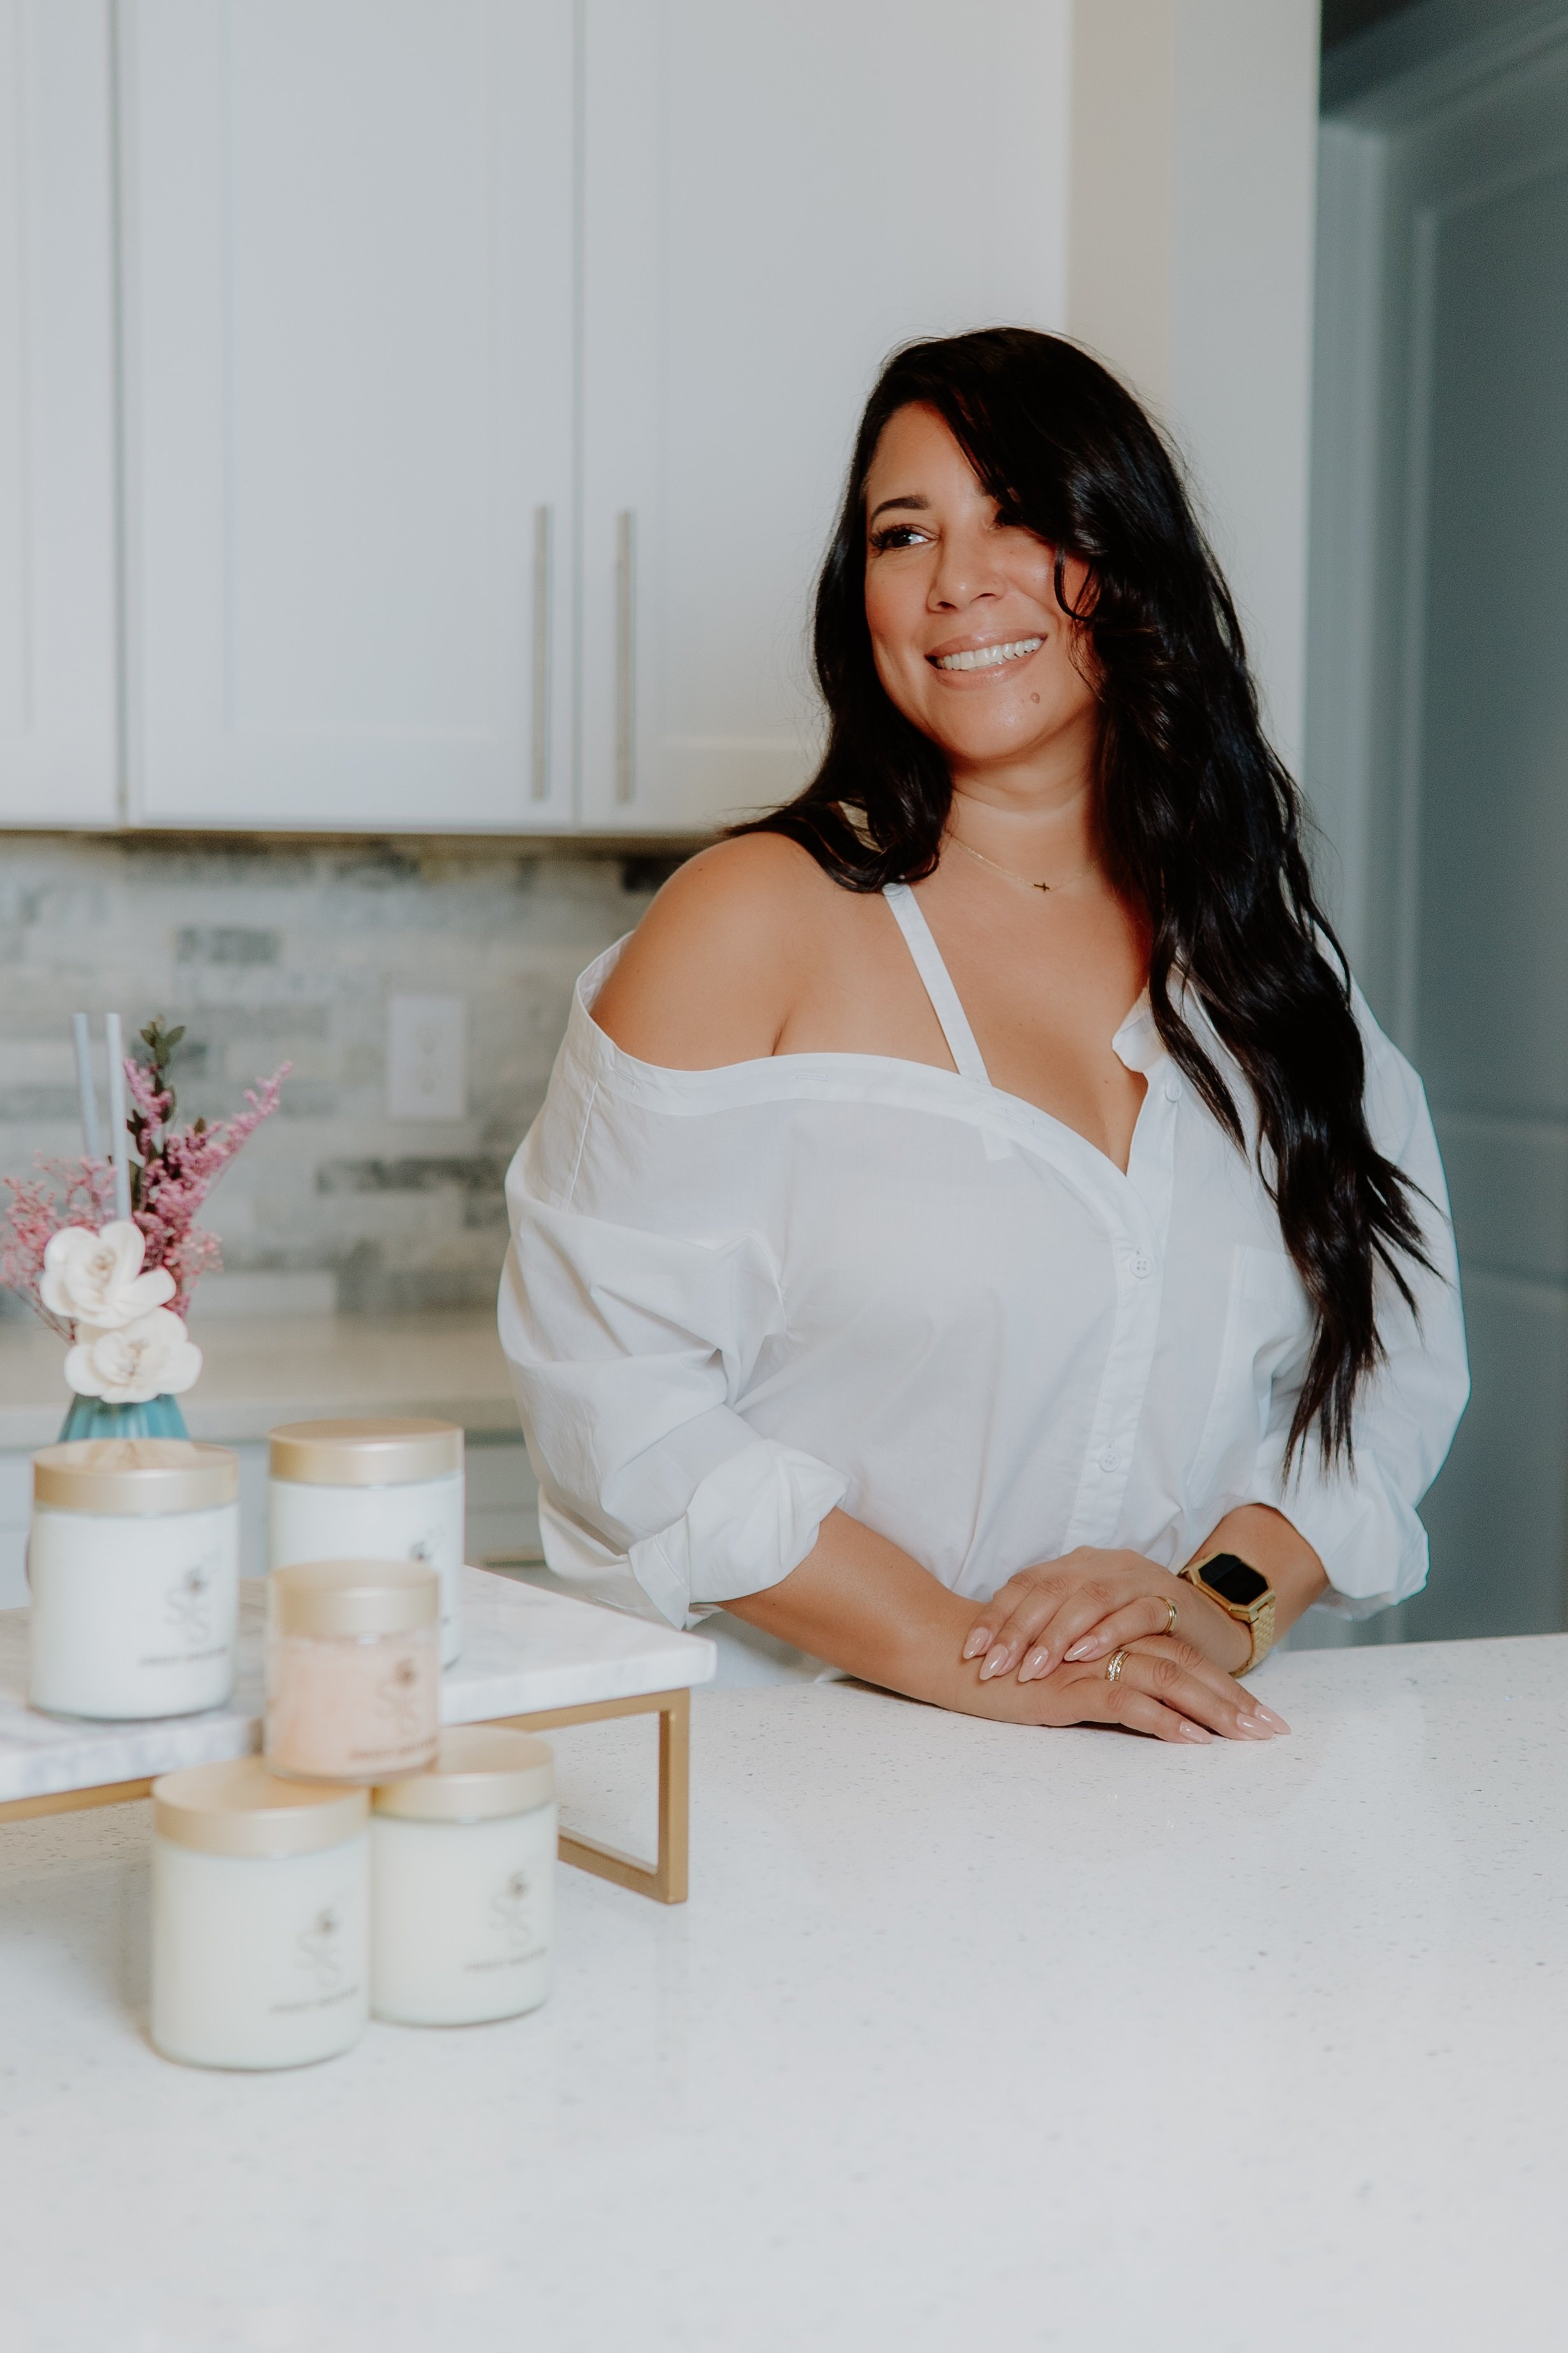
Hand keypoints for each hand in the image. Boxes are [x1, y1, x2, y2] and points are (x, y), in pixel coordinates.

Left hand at [963, 1547, 1255, 1682]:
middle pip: (1050, 1589)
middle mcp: (1102, 1563)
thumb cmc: (1136, 1632)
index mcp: (1076, 1565)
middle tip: (994, 1667)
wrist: (1209, 1624)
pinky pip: (1136, 1613)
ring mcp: (1137, 1578)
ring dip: (1056, 1635)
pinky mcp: (1170, 1600)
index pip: (1025, 1584)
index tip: (972, 1652)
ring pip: (1089, 1598)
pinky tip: (1084, 1655)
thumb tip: (990, 1652)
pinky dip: (1107, 1633)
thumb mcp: (1086, 1625)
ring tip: (1032, 1668)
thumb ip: (1048, 1628)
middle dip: (1017, 1630)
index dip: (997, 1616)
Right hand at [973, 1633, 1286, 1742]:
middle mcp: (1109, 1642)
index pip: (1180, 1656)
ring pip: (1167, 1678)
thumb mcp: (1067, 1672)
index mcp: (1113, 1635)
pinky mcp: (1069, 1683)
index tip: (1260, 1717)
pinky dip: (1163, 1720)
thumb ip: (1106, 1678)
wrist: (952, 1655)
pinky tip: (1192, 1740)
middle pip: (1185, 1665)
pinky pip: (1127, 1699)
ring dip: (1212, 1710)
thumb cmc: (1006, 1670)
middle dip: (1233, 1701)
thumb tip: (1151, 1707)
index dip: (1223, 1685)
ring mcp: (1091, 1660)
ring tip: (1247, 1737)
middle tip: (1274, 1731)